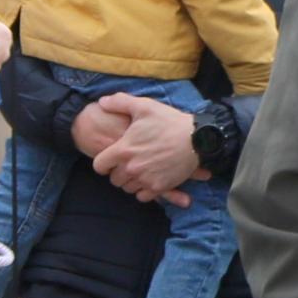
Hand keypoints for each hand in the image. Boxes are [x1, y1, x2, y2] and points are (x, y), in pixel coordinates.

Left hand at [77, 92, 200, 204]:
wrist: (197, 139)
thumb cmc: (169, 121)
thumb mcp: (144, 106)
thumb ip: (119, 102)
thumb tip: (102, 101)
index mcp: (123, 150)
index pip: (99, 166)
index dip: (103, 162)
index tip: (110, 159)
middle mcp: (132, 168)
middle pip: (114, 179)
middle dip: (117, 172)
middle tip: (127, 163)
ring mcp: (145, 179)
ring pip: (127, 188)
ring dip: (130, 181)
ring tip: (138, 170)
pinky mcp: (159, 187)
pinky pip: (142, 196)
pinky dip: (143, 190)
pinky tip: (148, 179)